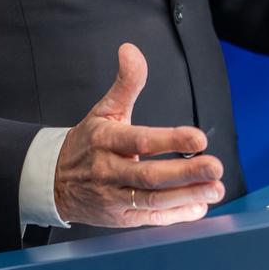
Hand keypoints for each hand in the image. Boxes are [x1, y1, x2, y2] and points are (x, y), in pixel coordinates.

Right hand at [53, 43, 225, 227]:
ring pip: (152, 200)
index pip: (140, 140)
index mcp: (106, 140)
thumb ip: (126, 82)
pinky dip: (176, 215)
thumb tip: (131, 50)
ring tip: (215, 189)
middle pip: (149, 176)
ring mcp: (113, 197)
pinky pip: (150, 219)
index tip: (199, 138)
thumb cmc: (87, 143)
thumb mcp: (105, 110)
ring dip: (187, 196)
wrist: (53, 182)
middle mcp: (109, 171)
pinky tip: (199, 208)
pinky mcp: (119, 218)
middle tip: (216, 167)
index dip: (170, 140)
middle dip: (186, 173)